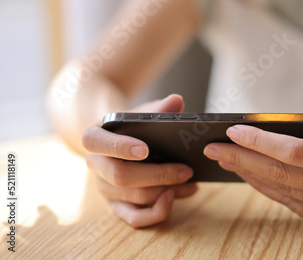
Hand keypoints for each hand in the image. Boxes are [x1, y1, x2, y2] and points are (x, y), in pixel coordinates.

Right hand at [83, 94, 197, 227]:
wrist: (119, 144)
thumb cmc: (131, 127)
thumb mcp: (141, 113)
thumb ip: (158, 108)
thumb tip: (176, 100)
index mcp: (94, 139)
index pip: (97, 143)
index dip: (120, 147)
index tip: (145, 149)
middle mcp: (96, 166)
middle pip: (121, 176)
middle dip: (157, 175)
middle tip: (186, 170)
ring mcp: (105, 189)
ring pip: (134, 197)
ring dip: (166, 191)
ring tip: (191, 182)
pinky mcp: (117, 206)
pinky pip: (135, 218)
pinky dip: (157, 212)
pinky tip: (176, 197)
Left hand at [204, 88, 302, 225]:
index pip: (296, 152)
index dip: (261, 142)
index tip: (233, 130)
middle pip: (282, 174)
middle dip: (244, 159)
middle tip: (213, 147)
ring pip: (282, 189)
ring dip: (248, 173)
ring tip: (222, 157)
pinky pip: (288, 200)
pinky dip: (263, 186)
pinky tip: (245, 172)